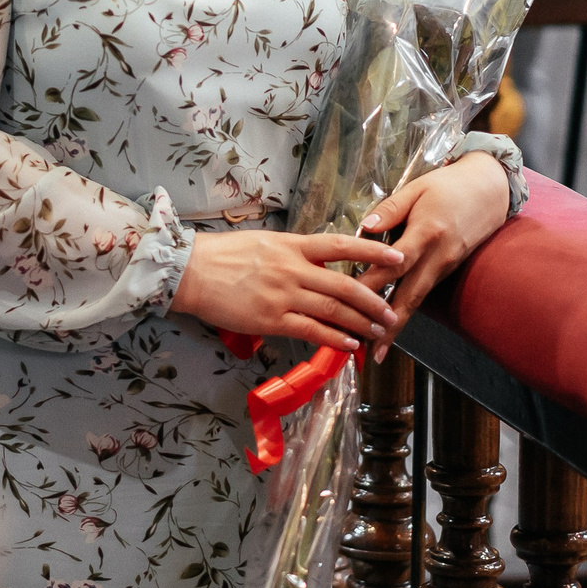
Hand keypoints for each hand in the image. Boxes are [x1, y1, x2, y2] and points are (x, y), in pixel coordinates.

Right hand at [170, 229, 403, 352]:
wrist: (189, 272)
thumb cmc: (223, 255)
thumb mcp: (264, 243)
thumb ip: (293, 252)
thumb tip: (319, 262)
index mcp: (291, 245)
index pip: (341, 244)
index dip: (373, 250)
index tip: (397, 256)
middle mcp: (292, 268)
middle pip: (345, 284)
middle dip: (373, 300)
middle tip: (391, 311)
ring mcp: (283, 295)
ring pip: (333, 309)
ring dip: (361, 322)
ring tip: (378, 331)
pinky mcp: (271, 319)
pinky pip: (311, 330)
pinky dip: (334, 338)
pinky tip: (349, 344)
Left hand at [356, 153, 515, 359]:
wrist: (490, 191)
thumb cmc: (448, 186)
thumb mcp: (416, 188)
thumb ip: (390, 209)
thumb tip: (364, 228)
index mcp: (427, 232)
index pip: (395, 263)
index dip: (374, 282)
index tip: (350, 299)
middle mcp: (437, 256)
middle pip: (409, 295)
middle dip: (388, 324)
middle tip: (368, 348)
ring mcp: (444, 266)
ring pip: (416, 300)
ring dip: (396, 325)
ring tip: (376, 347)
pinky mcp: (446, 271)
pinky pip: (422, 293)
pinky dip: (405, 310)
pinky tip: (390, 324)